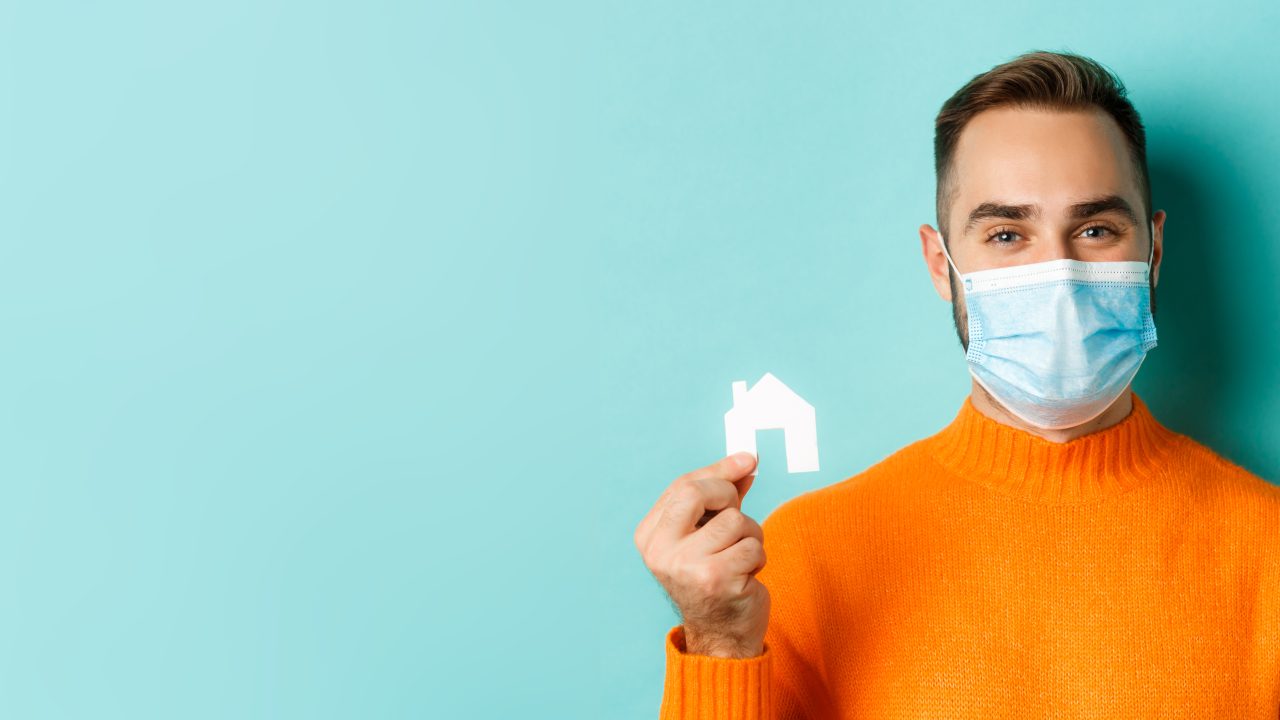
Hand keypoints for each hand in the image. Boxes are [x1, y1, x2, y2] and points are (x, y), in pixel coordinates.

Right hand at [634, 451, 768, 657]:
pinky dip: (758, 557)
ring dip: (750, 535)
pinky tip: (746, 575)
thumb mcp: (709, 530)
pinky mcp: (716, 581)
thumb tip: (747, 461)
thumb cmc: (715, 574)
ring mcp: (686, 567)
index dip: (719, 470)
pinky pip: (752, 546)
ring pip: (734, 520)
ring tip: (740, 556)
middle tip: (738, 515)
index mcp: (650, 535)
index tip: (748, 459)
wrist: (721, 635)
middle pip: (697, 493)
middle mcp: (660, 551)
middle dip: (729, 495)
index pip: (683, 486)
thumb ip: (723, 495)